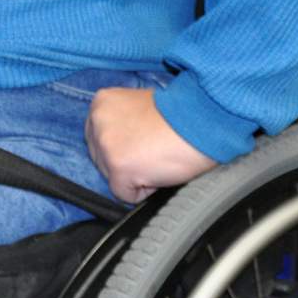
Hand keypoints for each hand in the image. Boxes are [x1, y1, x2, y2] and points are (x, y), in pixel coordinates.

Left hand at [84, 87, 217, 203]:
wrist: (199, 121)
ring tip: (158, 159)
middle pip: (101, 159)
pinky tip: (159, 172)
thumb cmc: (178, 115)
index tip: (139, 146)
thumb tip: (120, 142)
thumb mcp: (137, 105)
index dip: (121, 147)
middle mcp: (97, 122)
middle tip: (152, 152)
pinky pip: (125, 194)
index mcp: (101, 103)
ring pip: (111, 177)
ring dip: (135, 176)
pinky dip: (144, 191)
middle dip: (125, 162)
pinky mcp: (118, 167)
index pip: (97, 138)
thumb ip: (121, 121)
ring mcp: (106, 145)